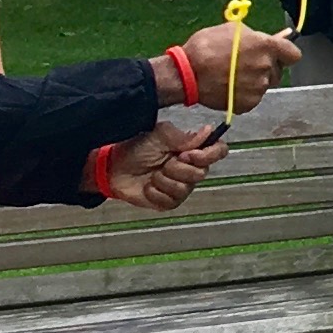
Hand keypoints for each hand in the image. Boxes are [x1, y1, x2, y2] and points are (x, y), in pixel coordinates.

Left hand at [105, 121, 227, 213]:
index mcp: (192, 150)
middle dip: (177, 168)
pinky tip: (148, 186)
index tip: (187, 154)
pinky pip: (171, 201)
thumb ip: (183, 136)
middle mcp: (191, 169)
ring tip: (152, 175)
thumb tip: (208, 131)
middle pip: (201, 173)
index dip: (208, 155)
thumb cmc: (135, 149)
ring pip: (185, 189)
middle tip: (163, 163)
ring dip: (163, 180)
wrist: (114, 168)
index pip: (218, 151)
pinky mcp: (169, 202)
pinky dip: (155, 193)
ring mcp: (181, 187)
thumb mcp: (158, 135)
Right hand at [172, 23, 302, 114]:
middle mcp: (267, 68)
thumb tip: (277, 37)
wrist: (186, 74)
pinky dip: (244, 94)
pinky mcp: (249, 103)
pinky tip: (229, 87)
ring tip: (232, 76)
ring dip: (254, 80)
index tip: (276, 54)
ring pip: (264, 84)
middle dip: (266, 67)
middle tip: (245, 64)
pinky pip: (253, 97)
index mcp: (266, 47)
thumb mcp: (233, 30)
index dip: (284, 54)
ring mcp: (259, 88)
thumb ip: (257, 36)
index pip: (293, 54)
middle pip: (277, 70)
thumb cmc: (206, 46)